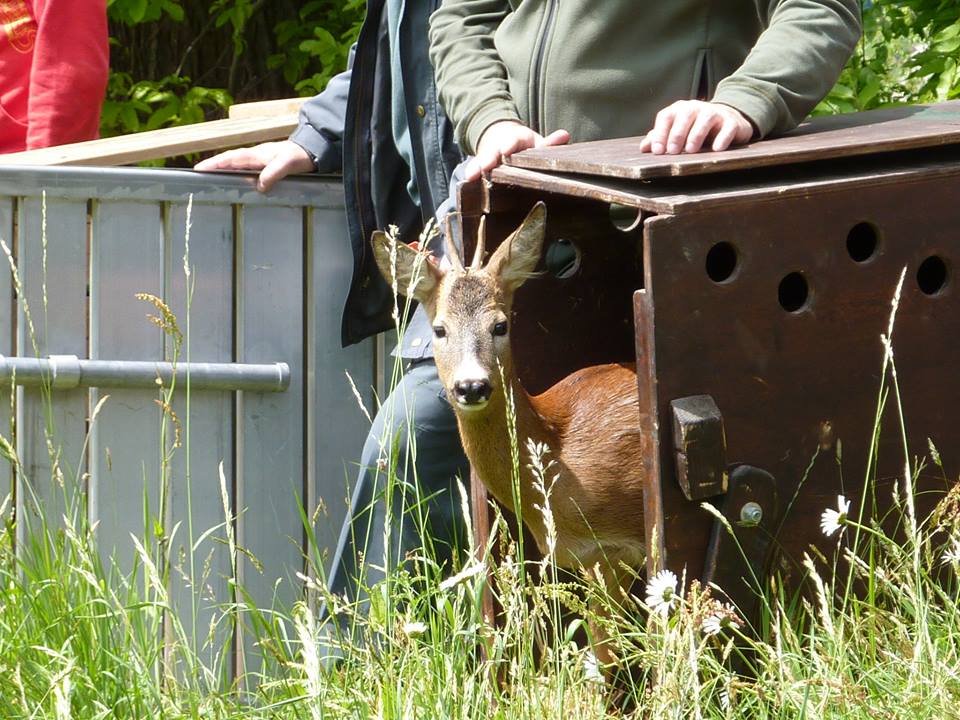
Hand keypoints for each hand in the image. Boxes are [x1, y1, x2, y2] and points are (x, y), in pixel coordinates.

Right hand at [193, 140, 314, 191]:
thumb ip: (273, 173)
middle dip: (211, 167)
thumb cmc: (299, 157)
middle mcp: (253, 156)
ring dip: (221, 171)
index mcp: (255, 154)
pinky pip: (244, 170)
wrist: (311, 151)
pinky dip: (235, 175)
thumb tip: (260, 186)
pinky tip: (233, 183)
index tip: (198, 170)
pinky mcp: (264, 166)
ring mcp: (258, 161)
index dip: (214, 164)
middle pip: (227, 161)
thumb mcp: (287, 164)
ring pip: (234, 165)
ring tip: (209, 181)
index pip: (229, 159)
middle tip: (195, 176)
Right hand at [466, 120, 569, 180]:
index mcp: (516, 139)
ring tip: (470, 175)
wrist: (502, 139)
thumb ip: (549, 143)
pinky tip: (465, 182)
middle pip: (493, 151)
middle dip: (489, 158)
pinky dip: (471, 174)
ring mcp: (489, 156)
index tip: (506, 150)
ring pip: (481, 160)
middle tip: (485, 166)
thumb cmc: (525, 147)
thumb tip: (565, 135)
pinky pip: (474, 170)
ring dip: (476, 167)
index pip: (513, 140)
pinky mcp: (481, 167)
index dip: (510, 145)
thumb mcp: (537, 144)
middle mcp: (500, 146)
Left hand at [639, 101, 753, 154]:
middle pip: (685, 116)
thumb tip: (644, 148)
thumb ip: (660, 138)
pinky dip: (722, 137)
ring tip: (691, 150)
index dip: (660, 133)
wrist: (728, 118)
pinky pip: (728, 127)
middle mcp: (696, 108)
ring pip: (706, 119)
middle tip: (673, 151)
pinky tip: (716, 148)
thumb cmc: (695, 128)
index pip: (666, 117)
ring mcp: (715, 113)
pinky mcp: (731, 122)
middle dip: (677, 134)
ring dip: (697, 134)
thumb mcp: (676, 131)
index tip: (657, 151)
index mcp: (679, 110)